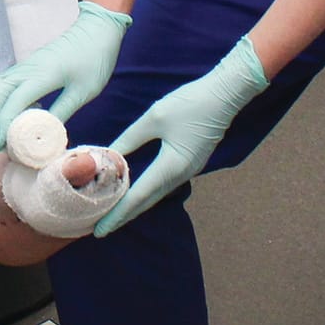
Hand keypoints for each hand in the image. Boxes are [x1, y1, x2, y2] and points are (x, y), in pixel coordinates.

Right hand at [0, 0, 131, 148]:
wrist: (98, 28)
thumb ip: (62, 112)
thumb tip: (46, 134)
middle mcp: (30, 68)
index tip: (1, 144)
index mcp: (44, 74)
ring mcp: (28, 64)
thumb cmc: (95, 58)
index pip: (14, 101)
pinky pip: (7, 81)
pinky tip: (14, 113)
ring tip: (1, 131)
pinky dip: (3, 99)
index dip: (4, 123)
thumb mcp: (83, 92)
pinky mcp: (30, 64)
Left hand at [94, 36, 268, 236]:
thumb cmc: (189, 104)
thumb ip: (130, 138)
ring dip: (134, 206)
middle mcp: (181, 175)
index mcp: (171, 166)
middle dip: (123, 216)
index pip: (139, 196)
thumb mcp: (154, 118)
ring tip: (111, 213)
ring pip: (155, 195)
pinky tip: (133, 193)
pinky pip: (163, 185)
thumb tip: (109, 155)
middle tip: (100, 229)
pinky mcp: (189, 164)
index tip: (100, 229)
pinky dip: (145, 193)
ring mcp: (187, 171)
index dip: (117, 213)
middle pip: (147, 202)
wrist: (224, 95)